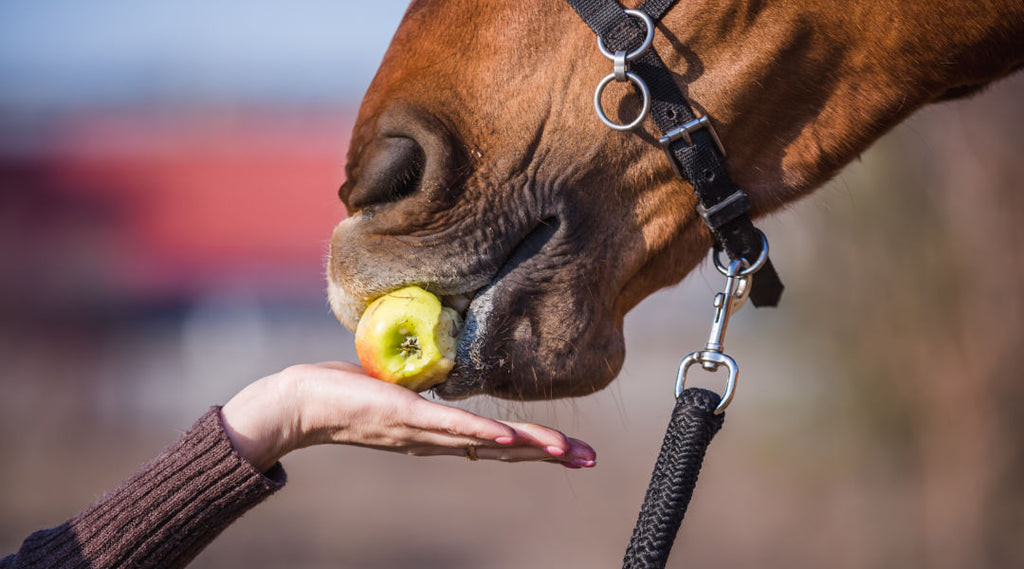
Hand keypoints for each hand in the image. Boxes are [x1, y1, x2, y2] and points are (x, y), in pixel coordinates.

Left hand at [220, 362, 596, 472]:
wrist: (302, 404)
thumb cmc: (346, 391)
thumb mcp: (397, 388)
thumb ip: (424, 386)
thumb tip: (440, 368)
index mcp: (438, 434)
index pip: (496, 442)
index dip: (534, 447)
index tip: (571, 451)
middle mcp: (437, 440)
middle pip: (503, 449)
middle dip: (548, 455)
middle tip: (588, 459)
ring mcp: (423, 431)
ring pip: (487, 441)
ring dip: (529, 447)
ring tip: (566, 451)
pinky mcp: (406, 416)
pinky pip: (451, 426)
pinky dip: (483, 432)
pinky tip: (511, 435)